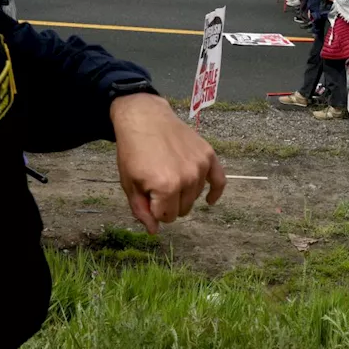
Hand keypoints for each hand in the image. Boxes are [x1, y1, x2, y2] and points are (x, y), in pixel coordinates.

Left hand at [111, 94, 225, 232]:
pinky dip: (216, 192)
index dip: (154, 210)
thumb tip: (154, 231)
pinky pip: (219, 181)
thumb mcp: (129, 183)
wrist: (144, 118)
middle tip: (157, 186)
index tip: (148, 197)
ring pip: (196, 197)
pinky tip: (210, 200)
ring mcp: (200, 166)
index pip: (166, 217)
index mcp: (165, 187)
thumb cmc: (132, 150)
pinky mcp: (208, 155)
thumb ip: (141, 210)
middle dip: (169, 204)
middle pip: (182, 209)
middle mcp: (187, 178)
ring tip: (170, 177)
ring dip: (184, 194)